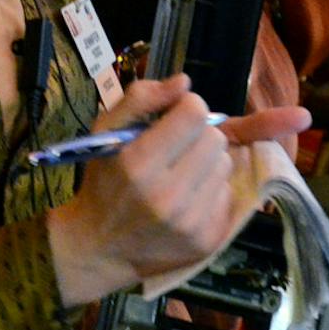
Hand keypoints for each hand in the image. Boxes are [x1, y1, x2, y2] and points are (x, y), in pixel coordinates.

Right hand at [45, 76, 310, 307]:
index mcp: (138, 163)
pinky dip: (210, 191)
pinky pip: (227, 194)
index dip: (186, 108)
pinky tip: (187, 199)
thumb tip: (184, 82)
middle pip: (215, 139)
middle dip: (198, 136)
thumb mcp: (105, 132)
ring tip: (180, 175)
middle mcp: (167, 195)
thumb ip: (141, 98)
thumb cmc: (104, 181)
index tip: (173, 117)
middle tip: (175, 149)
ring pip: (225, 165)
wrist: (101, 247)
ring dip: (206, 163)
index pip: (194, 113)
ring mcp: (190, 222)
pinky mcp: (208, 240)